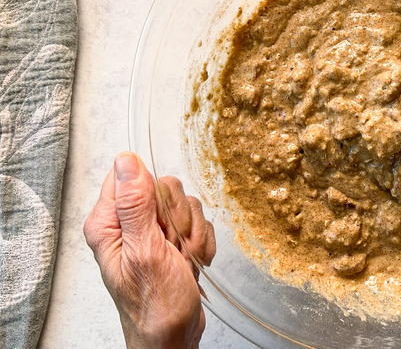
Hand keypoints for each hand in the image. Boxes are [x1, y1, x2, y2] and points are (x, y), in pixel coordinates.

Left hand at [84, 152, 215, 348]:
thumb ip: (135, 204)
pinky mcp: (171, 241)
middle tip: (173, 245)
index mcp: (108, 223)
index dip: (154, 193)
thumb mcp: (145, 250)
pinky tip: (192, 261)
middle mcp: (127, 225)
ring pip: (184, 205)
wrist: (174, 336)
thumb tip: (126, 161)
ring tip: (183, 259)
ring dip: (193, 233)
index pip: (131, 176)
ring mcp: (151, 233)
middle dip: (179, 218)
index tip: (160, 220)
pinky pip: (197, 222)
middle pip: (163, 188)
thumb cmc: (154, 306)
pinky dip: (202, 242)